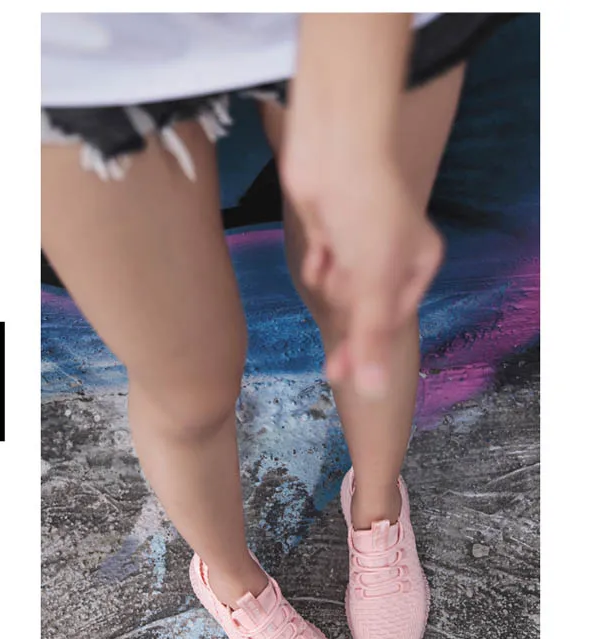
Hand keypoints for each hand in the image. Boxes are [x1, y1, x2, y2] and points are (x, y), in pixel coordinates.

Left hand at [283, 155, 443, 397]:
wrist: (331, 150)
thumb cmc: (364, 209)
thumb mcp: (373, 280)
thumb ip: (371, 337)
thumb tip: (374, 391)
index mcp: (420, 264)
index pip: (391, 318)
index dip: (366, 343)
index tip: (342, 374)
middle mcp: (393, 257)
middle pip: (363, 308)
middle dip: (347, 309)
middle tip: (334, 350)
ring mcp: (359, 246)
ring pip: (338, 290)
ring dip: (330, 281)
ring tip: (332, 254)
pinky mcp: (329, 236)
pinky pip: (320, 269)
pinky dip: (316, 262)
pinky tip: (319, 243)